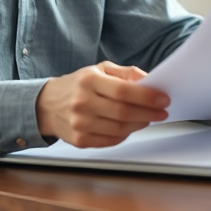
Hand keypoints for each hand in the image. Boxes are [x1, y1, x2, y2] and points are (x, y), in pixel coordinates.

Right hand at [36, 61, 169, 147]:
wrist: (47, 105)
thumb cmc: (78, 85)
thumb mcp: (99, 69)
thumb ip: (125, 73)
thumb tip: (149, 80)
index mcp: (89, 81)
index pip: (124, 91)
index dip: (147, 97)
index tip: (163, 98)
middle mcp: (82, 103)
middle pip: (124, 112)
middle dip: (148, 113)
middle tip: (162, 112)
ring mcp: (80, 124)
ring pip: (119, 129)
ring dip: (139, 125)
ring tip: (147, 119)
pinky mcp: (80, 140)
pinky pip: (111, 140)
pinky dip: (125, 134)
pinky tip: (130, 126)